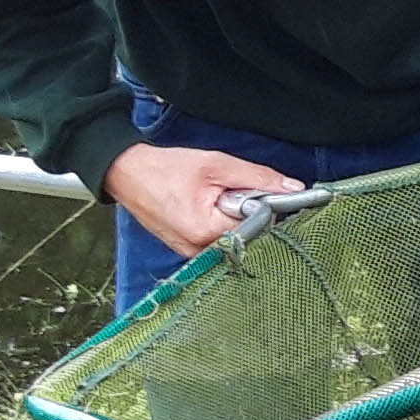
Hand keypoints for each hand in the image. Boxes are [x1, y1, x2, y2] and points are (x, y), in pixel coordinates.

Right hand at [106, 142, 299, 257]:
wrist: (126, 173)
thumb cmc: (166, 168)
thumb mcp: (217, 164)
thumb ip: (258, 177)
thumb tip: (294, 188)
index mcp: (205, 231)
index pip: (257, 227)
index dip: (261, 207)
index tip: (255, 192)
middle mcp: (198, 251)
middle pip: (246, 236)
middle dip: (245, 213)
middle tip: (226, 191)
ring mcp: (190, 254)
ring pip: (232, 239)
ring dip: (231, 218)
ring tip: (211, 197)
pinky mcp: (186, 251)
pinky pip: (216, 241)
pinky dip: (218, 224)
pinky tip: (205, 207)